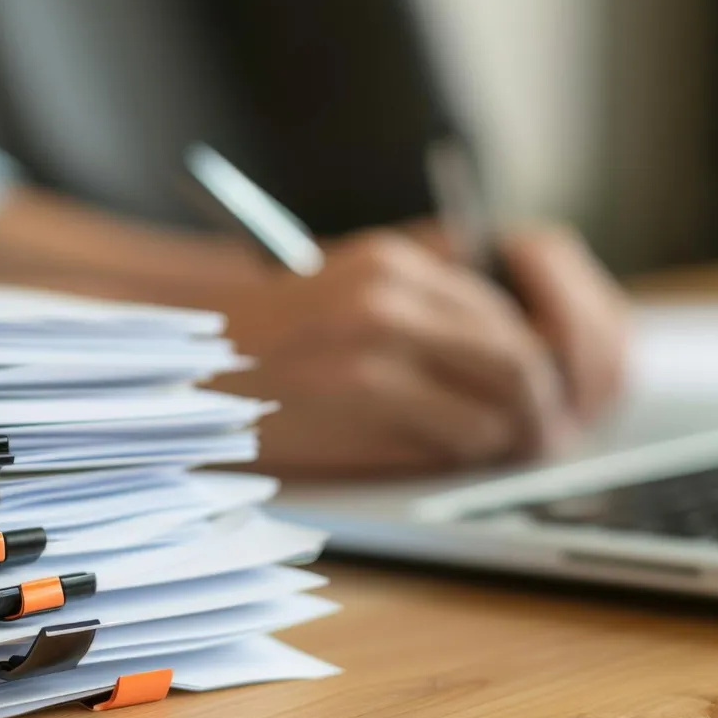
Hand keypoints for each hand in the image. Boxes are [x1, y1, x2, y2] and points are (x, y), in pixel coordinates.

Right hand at [212, 229, 596, 476]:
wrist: (174, 371)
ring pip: (504, 386)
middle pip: (515, 348)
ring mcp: (377, 334)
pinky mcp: (363, 386)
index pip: (501, 310)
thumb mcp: (339, 302)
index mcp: (389, 262)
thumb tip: (513, 361)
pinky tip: (459, 454)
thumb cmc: (256, 353)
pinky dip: (476, 447)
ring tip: (509, 451)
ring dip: (515, 428)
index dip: (533, 362)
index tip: (540, 398)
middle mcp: (390, 288)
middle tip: (542, 437)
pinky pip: (462, 425)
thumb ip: (418, 313)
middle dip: (540, 401)